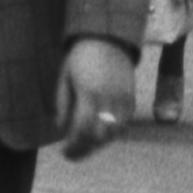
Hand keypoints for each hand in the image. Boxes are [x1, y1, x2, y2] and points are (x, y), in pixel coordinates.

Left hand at [55, 38, 139, 161]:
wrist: (108, 38)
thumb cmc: (80, 57)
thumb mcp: (65, 77)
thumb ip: (63, 104)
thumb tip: (61, 129)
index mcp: (89, 93)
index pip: (82, 130)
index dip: (73, 145)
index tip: (64, 152)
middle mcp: (109, 98)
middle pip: (98, 136)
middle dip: (84, 149)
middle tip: (72, 154)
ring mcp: (123, 99)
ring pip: (113, 134)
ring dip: (98, 144)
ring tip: (85, 146)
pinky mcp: (131, 99)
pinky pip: (124, 125)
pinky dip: (112, 134)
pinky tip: (100, 135)